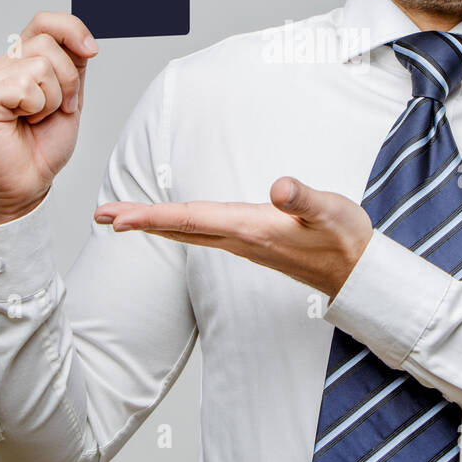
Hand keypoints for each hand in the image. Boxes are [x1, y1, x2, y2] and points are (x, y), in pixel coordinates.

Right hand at [0, 11, 97, 225]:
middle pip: (49, 44)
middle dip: (68, 82)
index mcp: (24, 59)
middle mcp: (4, 64)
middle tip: (57, 109)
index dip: (72, 29)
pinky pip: (25, 85)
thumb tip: (85, 39)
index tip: (91, 50)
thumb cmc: (44, 143)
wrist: (29, 180)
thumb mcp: (71, 95)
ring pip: (40, 66)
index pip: (46, 22)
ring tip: (36, 118)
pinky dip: (35, 109)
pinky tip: (21, 122)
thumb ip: (74, 63)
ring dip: (52, 100)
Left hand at [94, 177, 373, 297]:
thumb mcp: (330, 211)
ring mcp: (245, 245)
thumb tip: (279, 186)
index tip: (118, 216)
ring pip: (189, 233)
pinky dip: (179, 226)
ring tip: (123, 218)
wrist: (360, 274)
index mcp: (251, 229)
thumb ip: (304, 198)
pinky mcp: (252, 244)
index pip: (191, 220)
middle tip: (101, 215)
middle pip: (180, 229)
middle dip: (139, 222)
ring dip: (154, 225)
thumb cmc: (346, 239)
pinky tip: (173, 222)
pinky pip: (204, 234)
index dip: (152, 216)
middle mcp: (241, 240)